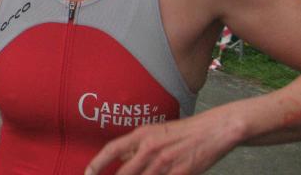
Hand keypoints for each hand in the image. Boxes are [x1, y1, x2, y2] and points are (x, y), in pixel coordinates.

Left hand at [85, 112, 240, 174]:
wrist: (213, 131)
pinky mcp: (181, 173)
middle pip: (125, 173)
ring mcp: (165, 162)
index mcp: (142, 135)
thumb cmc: (183, 133)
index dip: (97, 163)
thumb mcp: (155, 133)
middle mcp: (150, 148)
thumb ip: (137, 147)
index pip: (112, 149)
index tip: (87, 173)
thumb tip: (120, 159)